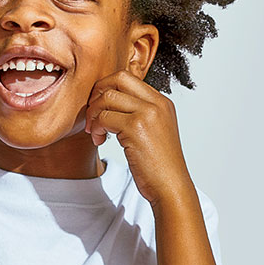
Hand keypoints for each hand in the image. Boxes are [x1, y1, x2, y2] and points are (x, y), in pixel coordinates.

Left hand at [85, 70, 191, 205]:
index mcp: (161, 102)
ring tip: (95, 132)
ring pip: (107, 97)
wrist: (171, 186)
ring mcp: (148, 113)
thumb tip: (108, 102)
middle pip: (117, 78)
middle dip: (97, 94)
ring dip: (94, 114)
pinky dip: (96, 128)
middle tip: (92, 116)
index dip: (106, 90)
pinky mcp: (136, 128)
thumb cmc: (158, 165)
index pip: (127, 77)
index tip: (100, 109)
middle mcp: (157, 103)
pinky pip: (104, 117)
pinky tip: (100, 140)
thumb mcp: (153, 131)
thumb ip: (138, 113)